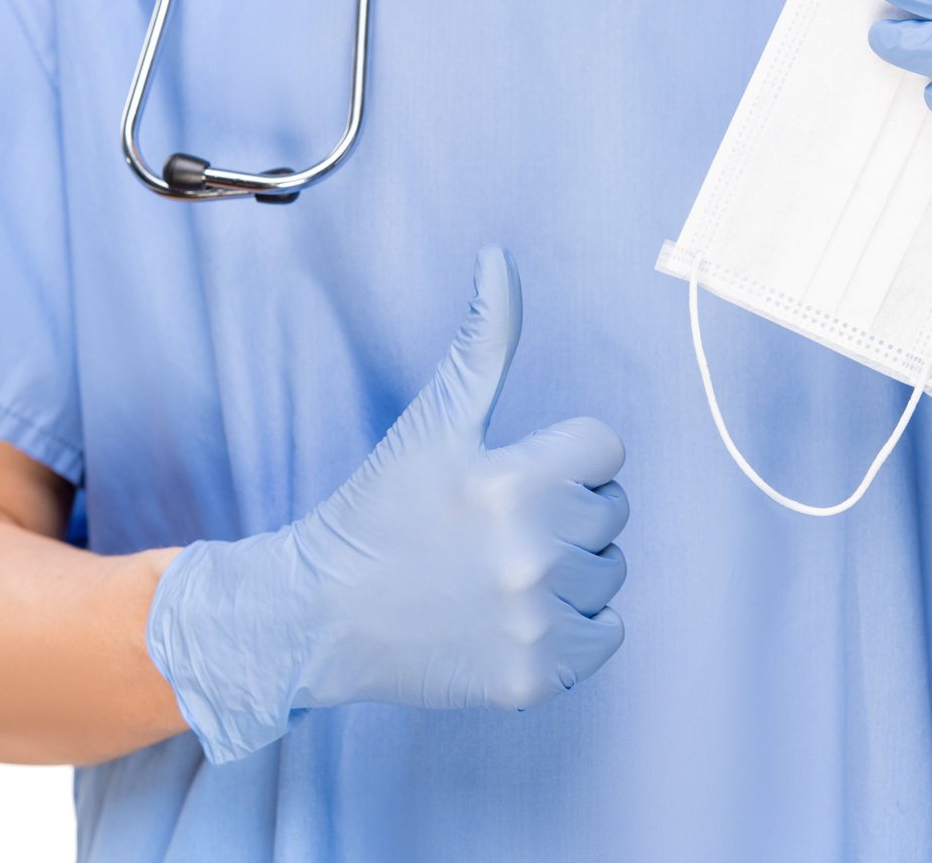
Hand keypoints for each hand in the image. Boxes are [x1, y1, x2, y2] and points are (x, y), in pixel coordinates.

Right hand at [147, 246, 628, 762]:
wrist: (319, 618)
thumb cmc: (379, 509)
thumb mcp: (433, 418)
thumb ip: (483, 337)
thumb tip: (499, 255)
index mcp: (516, 479)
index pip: (606, 448)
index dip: (562, 456)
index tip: (512, 475)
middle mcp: (534, 552)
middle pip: (612, 510)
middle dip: (566, 510)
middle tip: (496, 525)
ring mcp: (537, 620)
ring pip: (610, 572)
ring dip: (571, 569)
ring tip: (499, 570)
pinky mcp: (536, 676)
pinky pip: (605, 635)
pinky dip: (572, 628)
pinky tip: (514, 616)